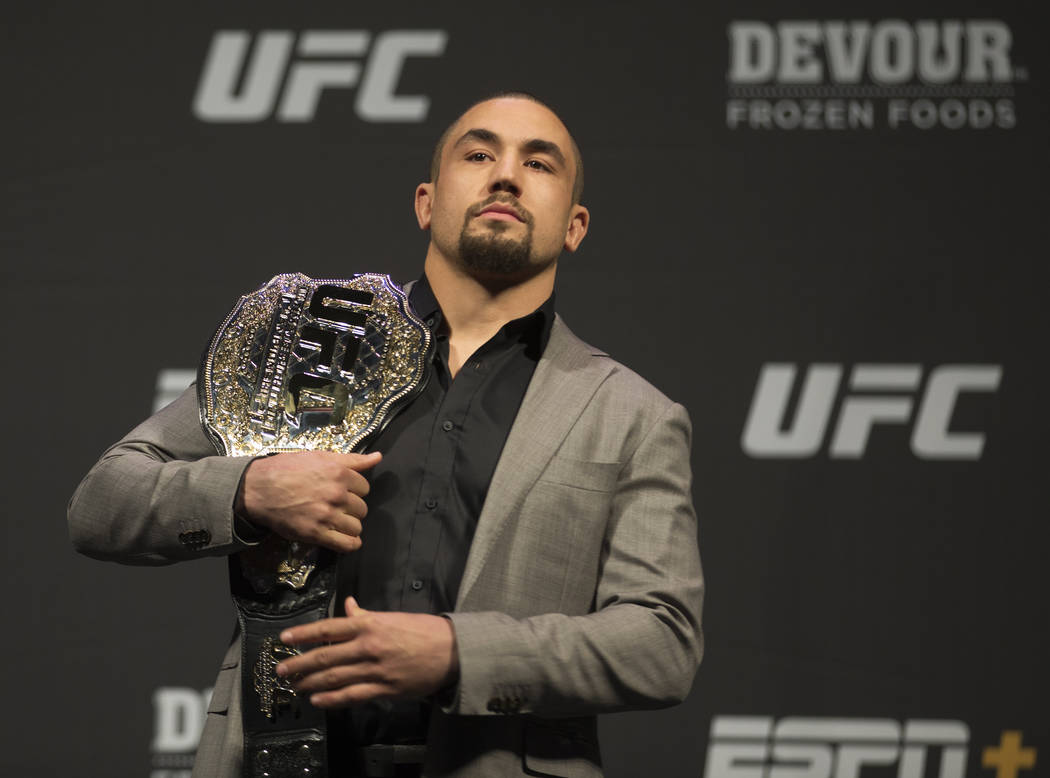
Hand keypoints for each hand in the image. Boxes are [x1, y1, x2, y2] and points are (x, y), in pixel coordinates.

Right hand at [237, 450, 380, 552]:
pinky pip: (347, 544)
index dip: (355, 490)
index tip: (343, 492)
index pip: (365, 487)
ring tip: (337, 521)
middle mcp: (337, 495)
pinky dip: (350, 544)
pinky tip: (346, 539)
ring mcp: (327, 515)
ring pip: (356, 526)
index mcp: (340, 473)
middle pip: (362, 508)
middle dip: (352, 508)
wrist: (259, 488)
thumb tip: (378, 457)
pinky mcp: (316, 534)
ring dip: (349, 525)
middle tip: (337, 506)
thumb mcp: (320, 457)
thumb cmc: (288, 469)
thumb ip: (352, 459)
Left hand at [276, 597, 459, 707]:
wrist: (451, 652)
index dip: (303, 634)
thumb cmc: (423, 630)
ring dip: (310, 683)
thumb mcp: (393, 617)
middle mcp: (368, 647)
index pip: (328, 629)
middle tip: (280, 670)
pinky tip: (317, 700)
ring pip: (334, 678)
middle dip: (299, 664)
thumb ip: (366, 615)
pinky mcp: (384, 689)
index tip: (285, 638)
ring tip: (293, 685)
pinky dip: (332, 699)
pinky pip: (352, 696)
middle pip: (325, 657)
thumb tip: (348, 605)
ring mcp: (375, 670)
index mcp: (370, 625)